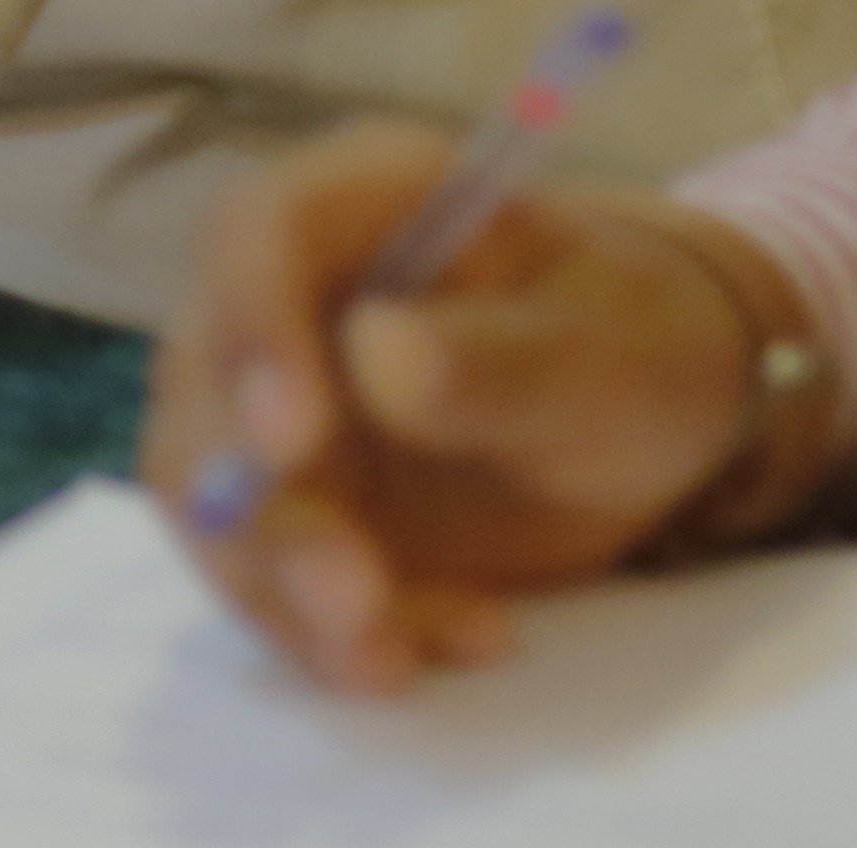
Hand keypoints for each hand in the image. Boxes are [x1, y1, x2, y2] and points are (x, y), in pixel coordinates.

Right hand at [142, 122, 788, 693]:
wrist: (648, 422)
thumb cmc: (636, 345)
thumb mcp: (608, 355)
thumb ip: (501, 359)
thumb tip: (376, 353)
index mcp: (369, 198)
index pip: (258, 232)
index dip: (255, 329)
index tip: (294, 443)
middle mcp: (290, 289)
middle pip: (208, 385)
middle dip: (266, 510)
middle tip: (355, 601)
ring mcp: (270, 399)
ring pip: (216, 501)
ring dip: (287, 593)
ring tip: (395, 659)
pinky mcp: (283, 501)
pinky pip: (262, 577)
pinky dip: (330, 633)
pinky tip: (432, 650)